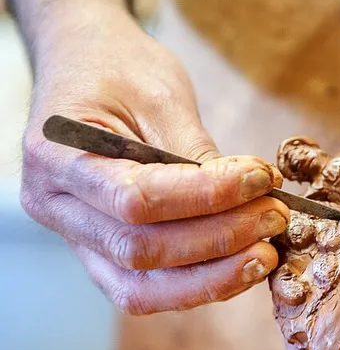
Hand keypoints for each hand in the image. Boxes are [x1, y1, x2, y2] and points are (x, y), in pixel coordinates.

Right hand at [21, 0, 288, 313]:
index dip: (207, 196)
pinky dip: (199, 283)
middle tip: (275, 216)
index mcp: (55, 156)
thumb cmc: (119, 68)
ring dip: (213, 277)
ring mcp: (74, 236)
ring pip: (141, 287)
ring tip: (267, 251)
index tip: (260, 180)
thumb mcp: (160, 95)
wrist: (84, 61)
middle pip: (139, 251)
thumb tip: (250, 198)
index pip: (135, 199)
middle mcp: (55, 206)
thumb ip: (196, 153)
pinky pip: (147, 288)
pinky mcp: (103, 252)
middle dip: (219, 240)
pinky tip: (242, 264)